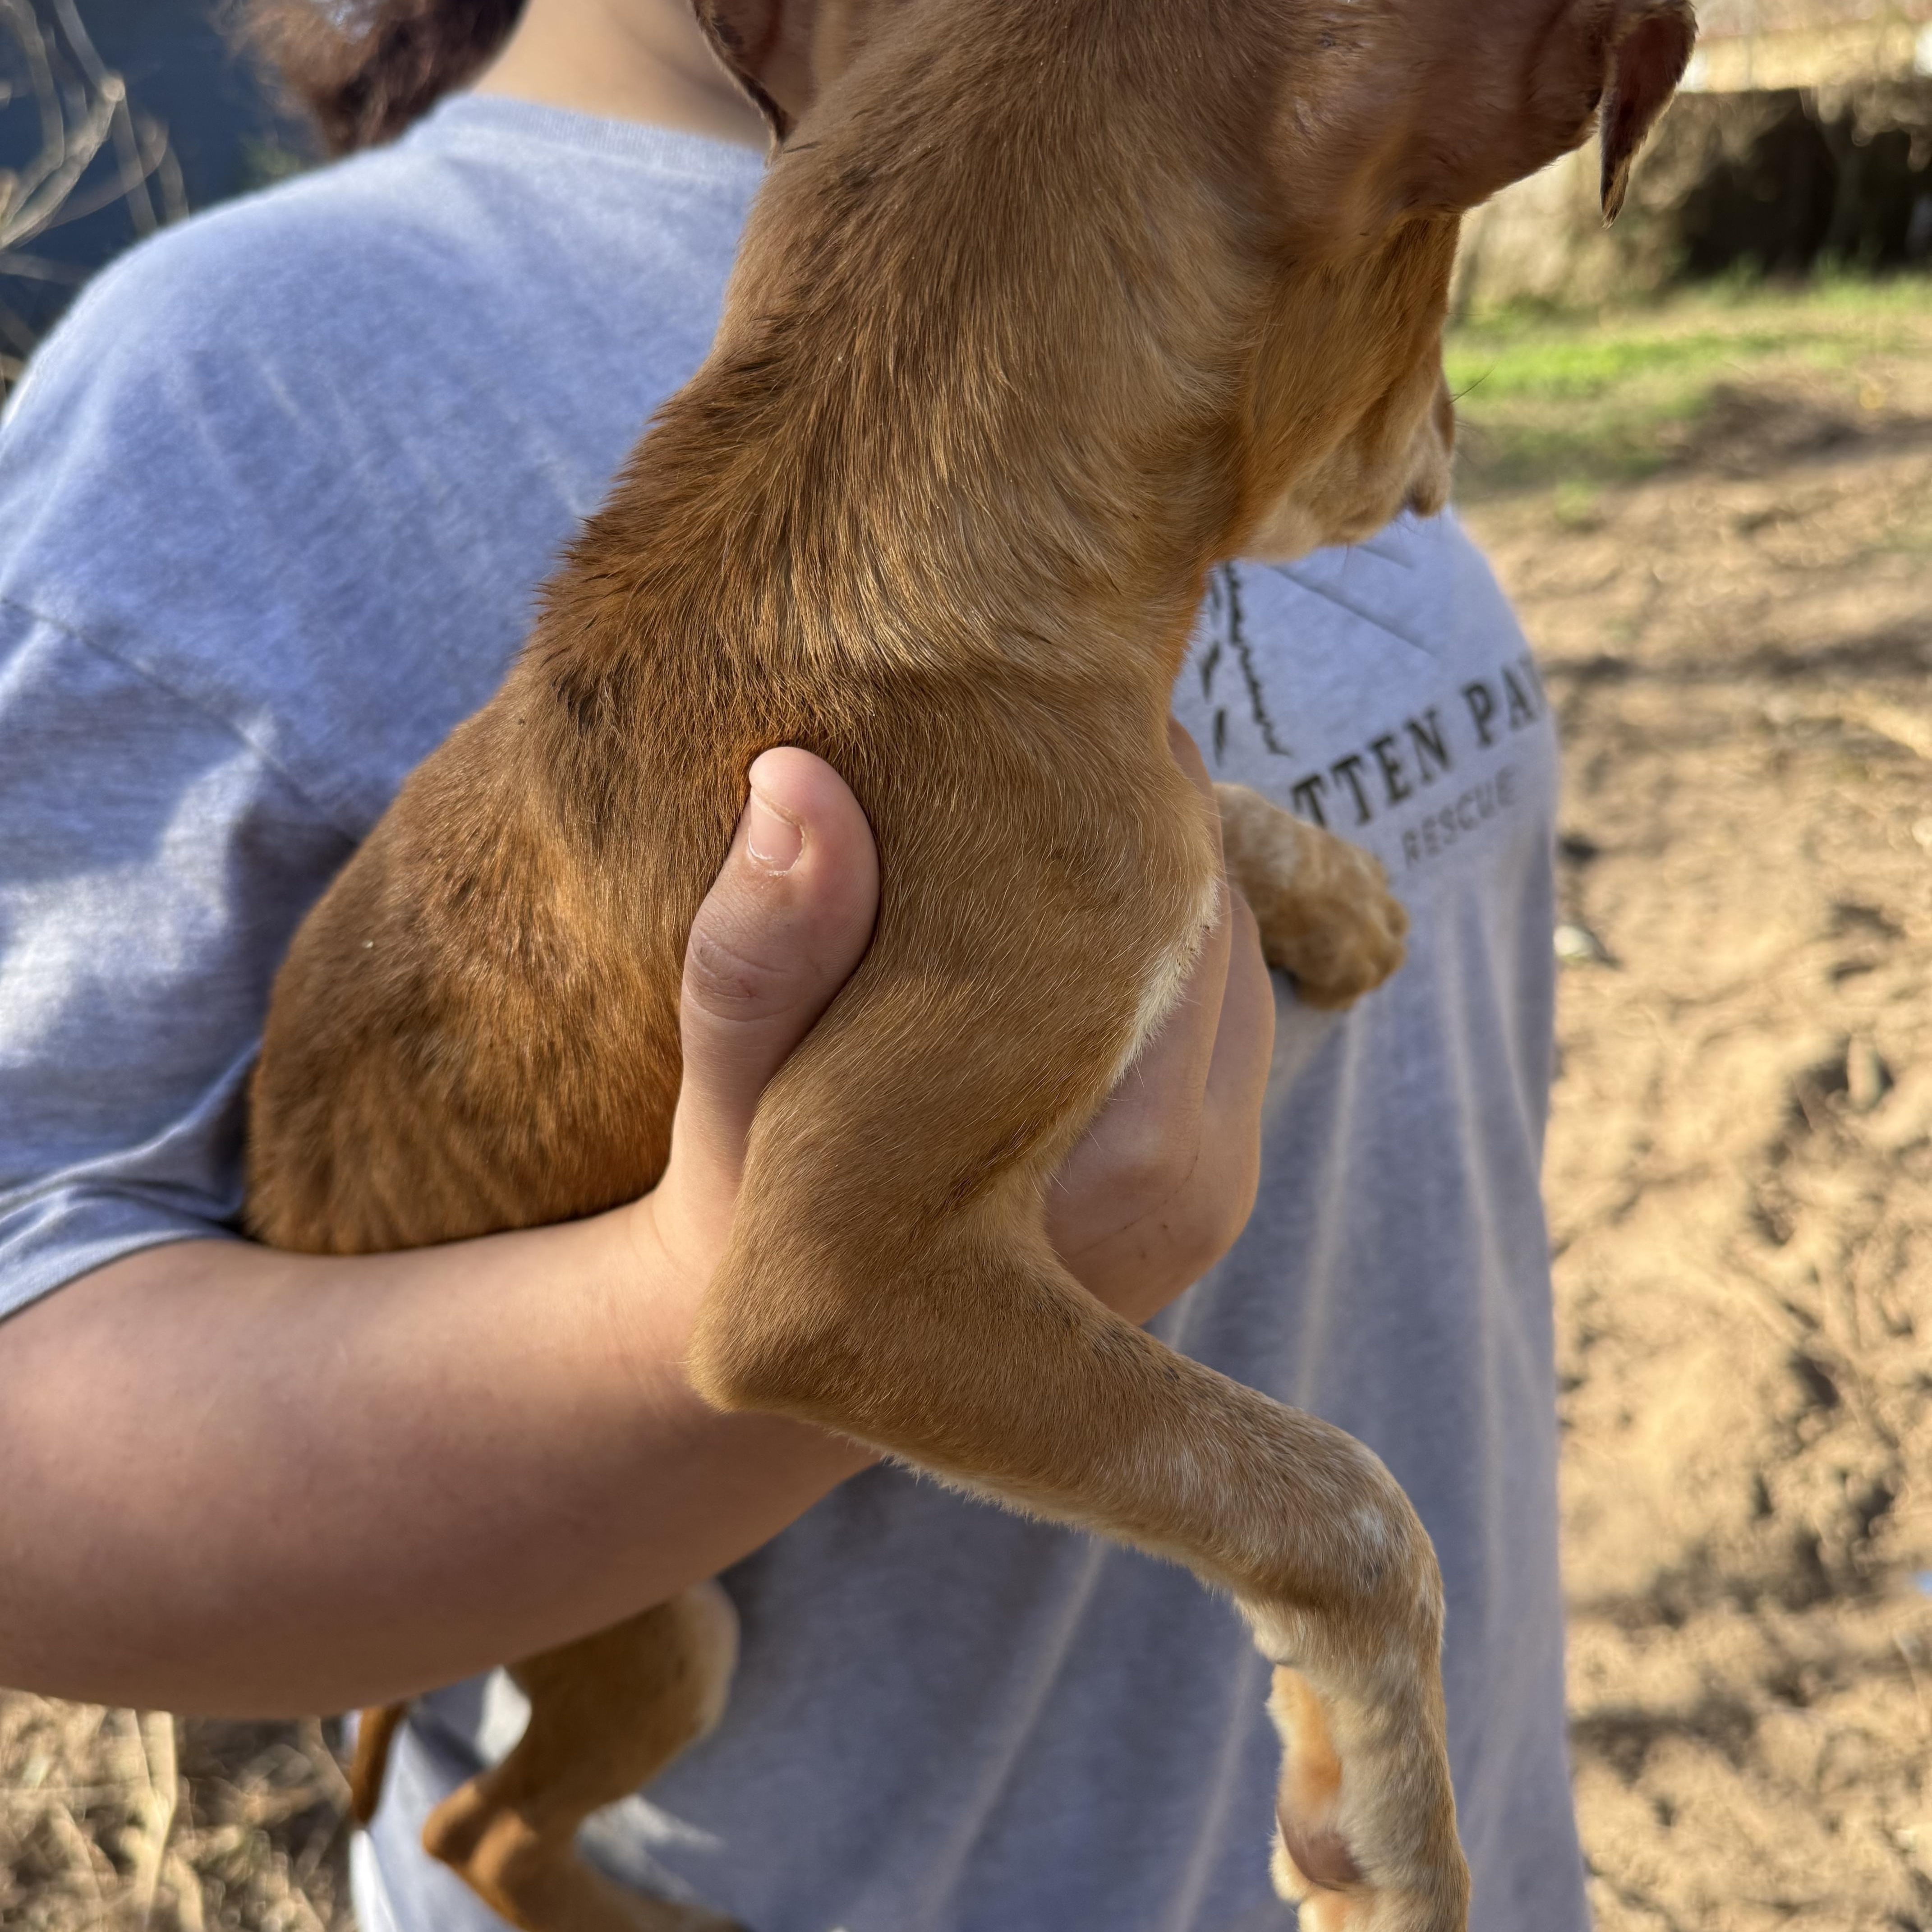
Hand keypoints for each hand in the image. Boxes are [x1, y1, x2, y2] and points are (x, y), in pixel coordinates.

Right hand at [645, 732, 1272, 1324]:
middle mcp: (1200, 1179)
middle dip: (1145, 823)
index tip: (1049, 697)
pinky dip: (1159, 948)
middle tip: (1052, 721)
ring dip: (1155, 881)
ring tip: (1055, 802)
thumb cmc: (747, 1215)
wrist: (797, 1344)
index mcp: (1118, 1155)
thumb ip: (763, 958)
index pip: (1178, 896)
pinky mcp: (1214, 1186)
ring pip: (1228, 959)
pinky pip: (1216, 1015)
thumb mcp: (732, 1093)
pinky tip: (1066, 909)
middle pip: (1218, 919)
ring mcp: (1220, 1190)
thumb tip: (797, 781)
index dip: (1122, 780)